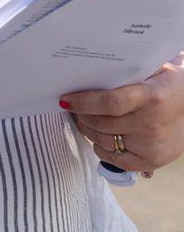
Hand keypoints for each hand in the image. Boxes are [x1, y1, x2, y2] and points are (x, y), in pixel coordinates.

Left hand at [61, 53, 183, 174]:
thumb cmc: (166, 84)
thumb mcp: (152, 69)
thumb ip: (124, 73)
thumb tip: (84, 73)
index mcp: (153, 96)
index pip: (111, 102)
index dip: (84, 102)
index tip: (65, 99)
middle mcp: (152, 124)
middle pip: (102, 123)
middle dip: (81, 115)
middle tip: (72, 107)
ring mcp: (151, 146)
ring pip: (103, 141)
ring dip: (88, 130)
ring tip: (84, 119)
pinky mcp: (150, 161)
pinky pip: (113, 158)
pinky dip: (101, 146)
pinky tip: (100, 135)